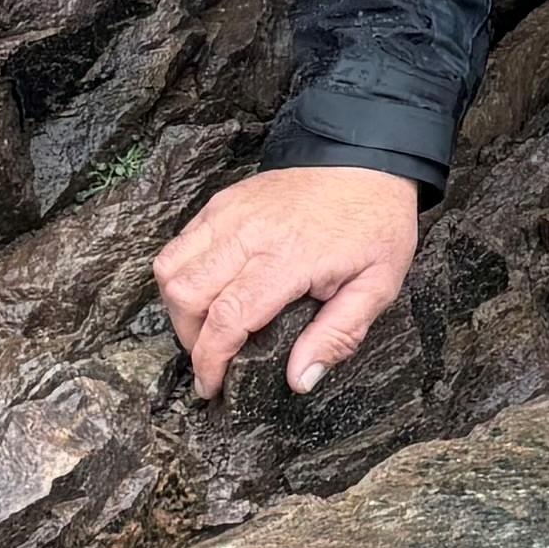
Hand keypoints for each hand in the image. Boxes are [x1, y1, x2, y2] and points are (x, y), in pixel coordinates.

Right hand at [154, 163, 421, 397]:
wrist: (368, 161)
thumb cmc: (375, 225)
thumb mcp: (378, 286)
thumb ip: (337, 335)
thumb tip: (298, 380)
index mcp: (289, 258)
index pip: (228, 318)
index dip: (210, 360)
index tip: (211, 386)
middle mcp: (249, 233)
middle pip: (186, 294)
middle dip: (189, 338)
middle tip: (211, 357)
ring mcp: (230, 212)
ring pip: (171, 266)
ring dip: (179, 306)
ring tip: (205, 326)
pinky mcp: (223, 201)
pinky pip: (180, 242)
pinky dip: (182, 272)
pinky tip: (210, 289)